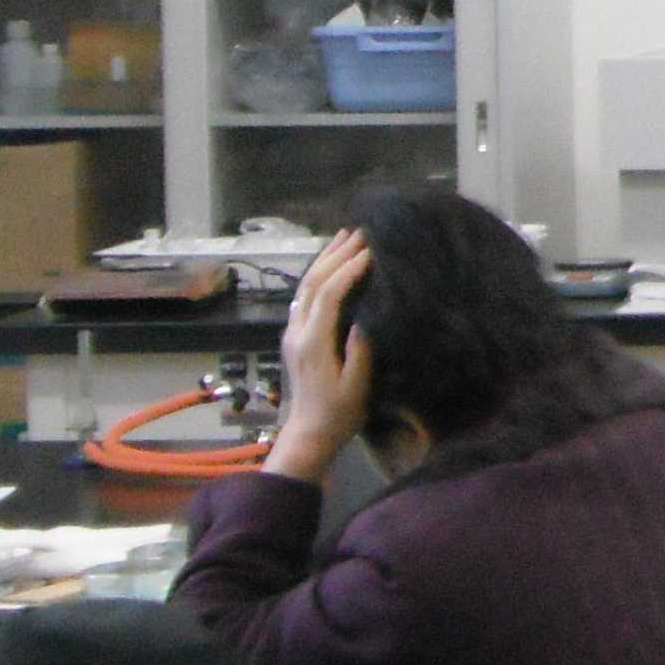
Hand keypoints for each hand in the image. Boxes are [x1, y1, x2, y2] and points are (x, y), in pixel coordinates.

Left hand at [265, 233, 376, 485]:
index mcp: (313, 342)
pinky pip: (304, 295)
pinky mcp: (294, 334)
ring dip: (324, 258)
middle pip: (313, 282)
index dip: (349, 270)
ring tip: (345, 236)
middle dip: (337, 254)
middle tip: (362, 232)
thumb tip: (368, 314)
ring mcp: (292, 331)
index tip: (372, 251)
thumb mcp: (357, 386)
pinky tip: (331, 263)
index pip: (329, 294)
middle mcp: (297, 331)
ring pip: (304, 286)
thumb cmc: (340, 413)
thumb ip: (360, 350)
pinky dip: (318, 273)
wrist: (309, 432)